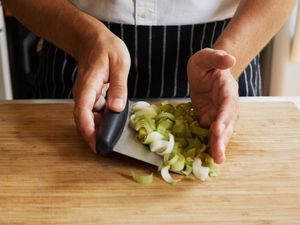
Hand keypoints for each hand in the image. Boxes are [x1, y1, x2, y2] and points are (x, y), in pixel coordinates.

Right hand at [72, 24, 130, 151]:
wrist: (93, 40)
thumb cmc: (107, 49)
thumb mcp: (119, 64)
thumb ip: (118, 87)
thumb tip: (117, 108)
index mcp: (89, 85)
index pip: (83, 111)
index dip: (88, 130)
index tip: (96, 144)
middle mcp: (83, 93)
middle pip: (83, 119)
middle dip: (92, 135)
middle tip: (106, 148)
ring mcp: (86, 95)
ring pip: (88, 117)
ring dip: (97, 128)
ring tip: (112, 138)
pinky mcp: (90, 96)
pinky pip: (94, 111)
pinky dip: (101, 120)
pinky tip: (112, 122)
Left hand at [187, 48, 237, 163]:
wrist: (206, 72)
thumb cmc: (206, 64)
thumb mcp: (206, 57)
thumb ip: (216, 57)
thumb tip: (230, 60)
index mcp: (226, 90)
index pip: (226, 105)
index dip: (223, 118)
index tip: (217, 129)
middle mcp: (226, 106)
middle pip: (226, 124)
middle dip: (222, 139)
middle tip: (218, 155)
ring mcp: (218, 115)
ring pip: (221, 133)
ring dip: (218, 146)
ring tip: (216, 161)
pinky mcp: (209, 120)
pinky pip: (210, 134)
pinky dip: (209, 145)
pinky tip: (206, 158)